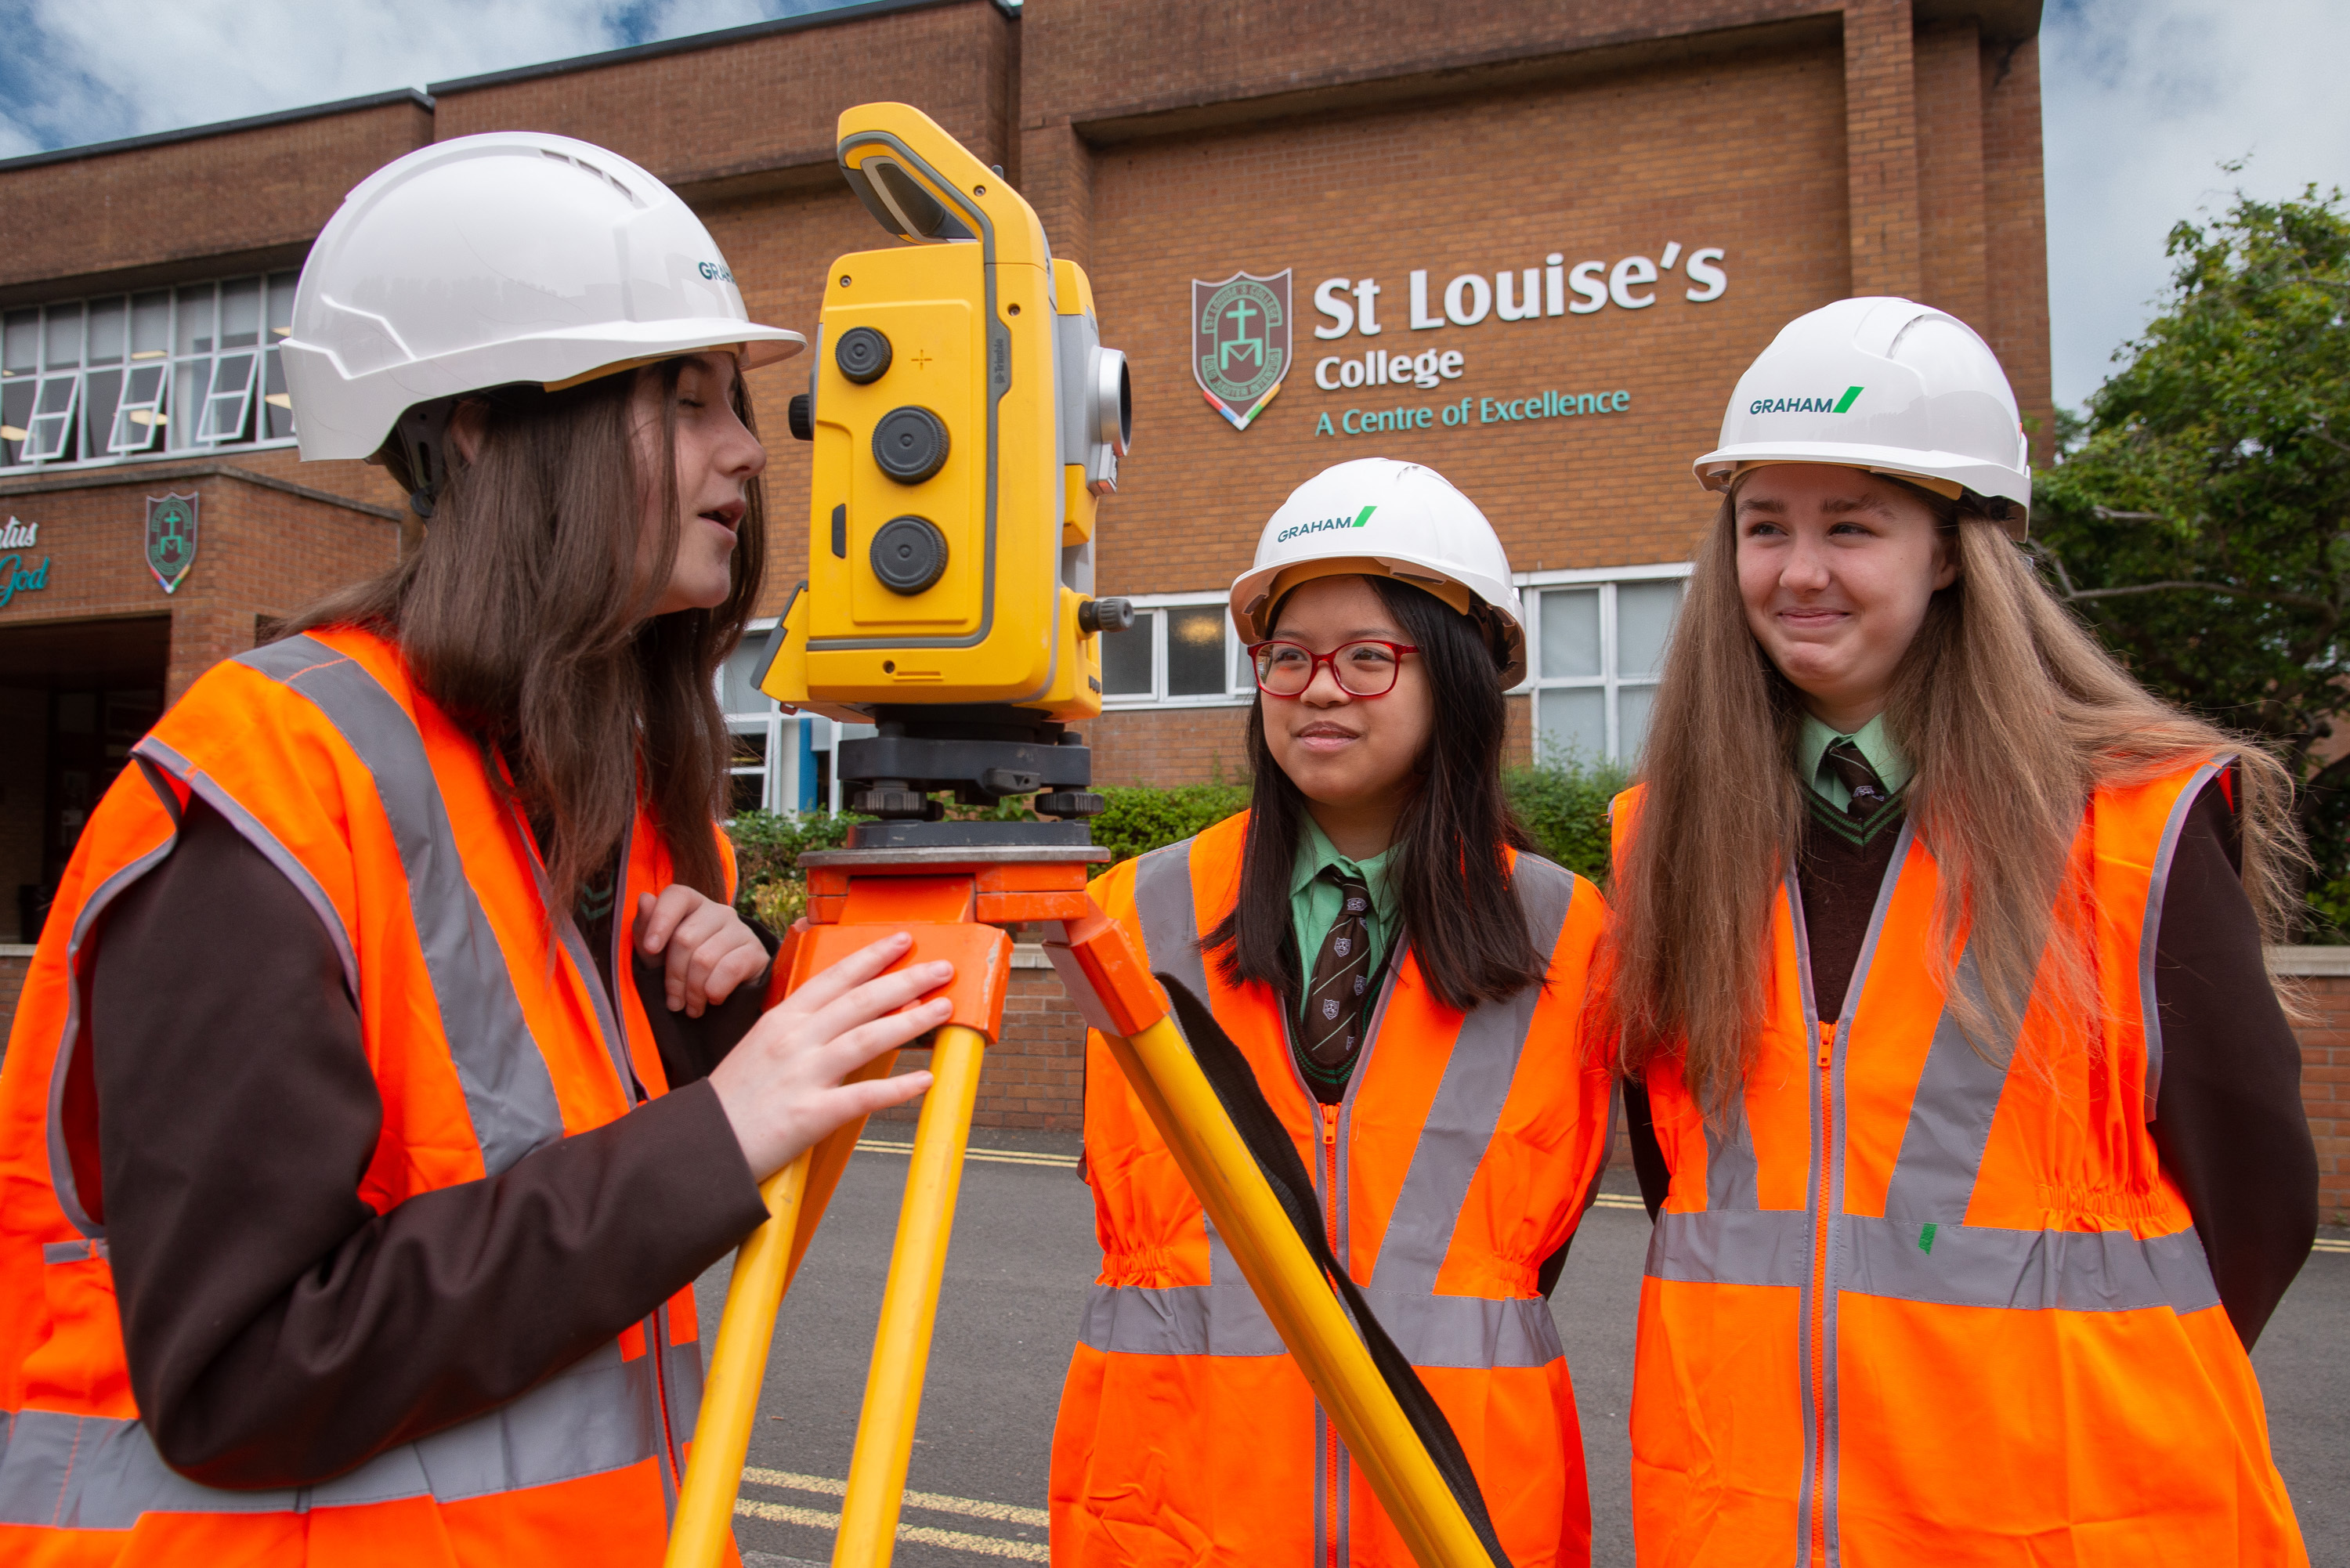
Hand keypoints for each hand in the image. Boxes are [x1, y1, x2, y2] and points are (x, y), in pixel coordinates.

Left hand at [636, 886, 769, 1016]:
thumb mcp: (655, 952)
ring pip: (705, 959)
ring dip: (693, 992)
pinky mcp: (756, 951)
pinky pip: (729, 970)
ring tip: (691, 1007)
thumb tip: (644, 898)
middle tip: (673, 1002)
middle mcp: (719, 911)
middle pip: (685, 939)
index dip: (660, 921)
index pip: (675, 896)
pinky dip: (715, 991)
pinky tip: (713, 999)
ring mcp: (740, 930)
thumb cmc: (683, 966)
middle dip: (674, 977)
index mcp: (692, 903)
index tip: (650, 949)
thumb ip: (645, 926)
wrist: (724, 991)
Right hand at [706, 931, 945, 1179]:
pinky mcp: (809, 1115)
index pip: (834, 977)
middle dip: (906, 980)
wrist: (702, 1145)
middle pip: (859, 1001)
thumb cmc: (734, 1099)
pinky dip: (897, 1089)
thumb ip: (797, 1026)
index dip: (872, 956)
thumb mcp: (759, 1046)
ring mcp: (802, 1076)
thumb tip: (839, 1011)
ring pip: (866, 1039)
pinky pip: (862, 1097)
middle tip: (942, 968)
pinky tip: (925, 1080)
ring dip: (911, 1021)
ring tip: (944, 1008)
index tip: (903, 940)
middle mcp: (793, 1040)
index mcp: (781, 1020)